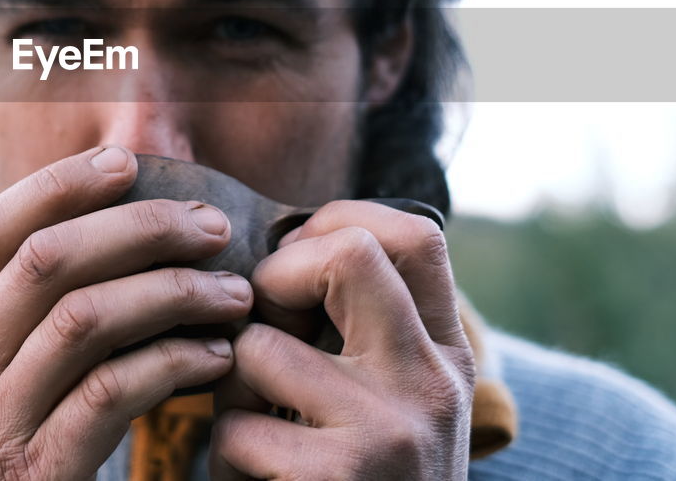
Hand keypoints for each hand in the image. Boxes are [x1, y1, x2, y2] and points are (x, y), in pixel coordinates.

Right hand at [0, 145, 254, 479]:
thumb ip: (21, 322)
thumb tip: (108, 241)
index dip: (56, 186)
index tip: (123, 162)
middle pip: (45, 262)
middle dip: (137, 228)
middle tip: (207, 225)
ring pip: (83, 320)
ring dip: (171, 292)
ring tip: (232, 293)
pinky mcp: (36, 474)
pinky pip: (110, 395)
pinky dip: (172, 364)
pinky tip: (216, 358)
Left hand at [209, 200, 474, 479]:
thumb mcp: (397, 399)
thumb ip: (364, 328)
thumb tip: (285, 245)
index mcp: (448, 355)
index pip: (415, 236)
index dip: (340, 220)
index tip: (297, 250)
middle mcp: (432, 383)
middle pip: (348, 256)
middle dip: (278, 276)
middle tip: (264, 326)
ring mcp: (391, 431)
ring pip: (260, 346)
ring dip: (231, 385)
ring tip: (254, 425)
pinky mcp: (341, 479)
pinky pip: (237, 428)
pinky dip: (227, 454)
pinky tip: (254, 480)